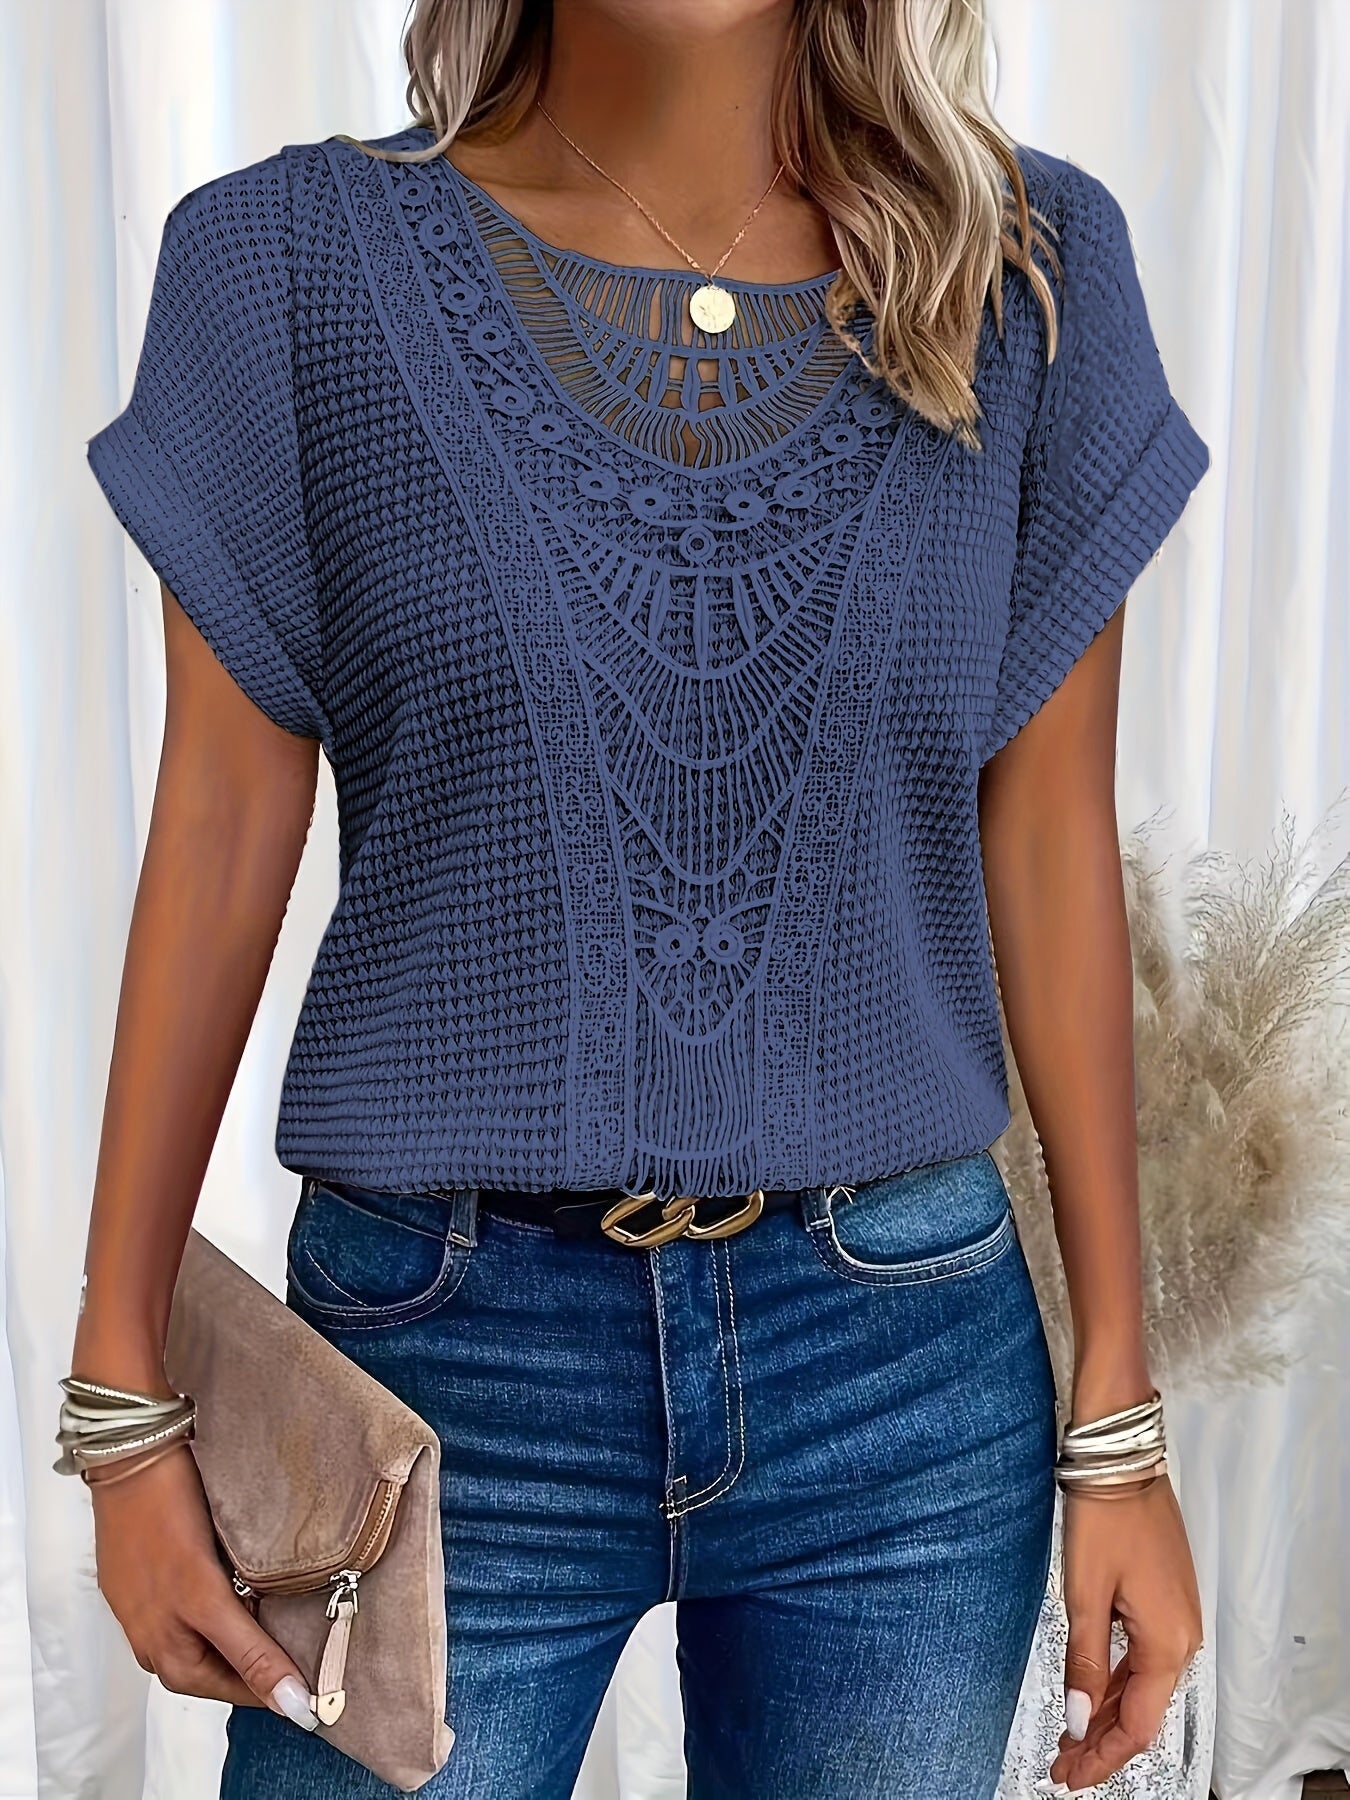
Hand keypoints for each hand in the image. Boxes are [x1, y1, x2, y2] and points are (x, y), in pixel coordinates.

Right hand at [87, 1441, 318, 1731]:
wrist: (132, 1456)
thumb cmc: (165, 1519)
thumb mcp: (209, 1596)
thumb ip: (249, 1653)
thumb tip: (291, 1706)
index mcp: (171, 1658)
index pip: (242, 1693)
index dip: (285, 1686)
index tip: (331, 1676)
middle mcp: (158, 1643)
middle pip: (228, 1668)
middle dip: (271, 1655)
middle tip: (319, 1633)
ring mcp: (155, 1611)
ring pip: (217, 1636)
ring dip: (252, 1625)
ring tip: (293, 1603)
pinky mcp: (154, 1581)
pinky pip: (202, 1607)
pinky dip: (232, 1599)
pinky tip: (252, 1577)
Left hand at [1048, 1474, 1202, 1790]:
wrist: (1120, 1460)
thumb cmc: (1105, 1516)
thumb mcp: (1085, 1594)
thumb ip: (1083, 1663)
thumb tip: (1078, 1721)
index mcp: (1167, 1642)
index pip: (1136, 1725)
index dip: (1101, 1756)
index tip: (1068, 1775)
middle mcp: (1181, 1636)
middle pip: (1141, 1710)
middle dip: (1100, 1742)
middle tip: (1061, 1767)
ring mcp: (1176, 1617)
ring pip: (1140, 1685)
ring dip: (1105, 1714)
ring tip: (1069, 1740)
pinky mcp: (1165, 1600)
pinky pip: (1141, 1657)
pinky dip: (1114, 1680)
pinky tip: (1090, 1694)